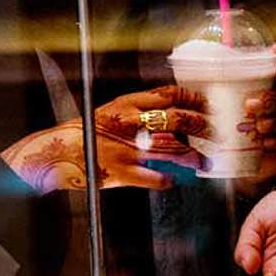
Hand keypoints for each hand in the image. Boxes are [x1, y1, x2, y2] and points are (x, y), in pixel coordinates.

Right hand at [3, 88, 207, 192]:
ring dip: (194, 156)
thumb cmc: (89, 132)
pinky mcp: (122, 172)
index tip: (209, 104)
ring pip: (172, 148)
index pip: (169, 95)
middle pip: (177, 120)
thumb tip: (173, 113)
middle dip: (202, 125)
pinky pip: (154, 177)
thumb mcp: (113, 111)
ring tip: (205, 161)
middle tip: (217, 132)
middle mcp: (130, 123)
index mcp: (128, 104)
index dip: (194, 99)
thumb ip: (140, 111)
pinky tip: (174, 180)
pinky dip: (168, 180)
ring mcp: (127, 148)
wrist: (58, 151)